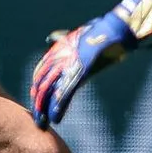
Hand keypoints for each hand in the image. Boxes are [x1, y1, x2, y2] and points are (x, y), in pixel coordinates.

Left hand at [30, 0, 151, 128]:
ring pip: (49, 90)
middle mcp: (59, 56)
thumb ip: (63, 39)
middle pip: (40, 83)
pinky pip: (65, 92)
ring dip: (44, 109)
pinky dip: (59, 107)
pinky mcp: (80, 71)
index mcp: (58, 49)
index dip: (37, 89)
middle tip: (37, 119)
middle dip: (37, 103)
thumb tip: (50, 37)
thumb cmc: (100, 32)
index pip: (40, 72)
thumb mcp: (77, 36)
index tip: (37, 102)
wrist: (114, 29)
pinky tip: (55, 118)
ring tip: (43, 123)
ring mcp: (69, 63)